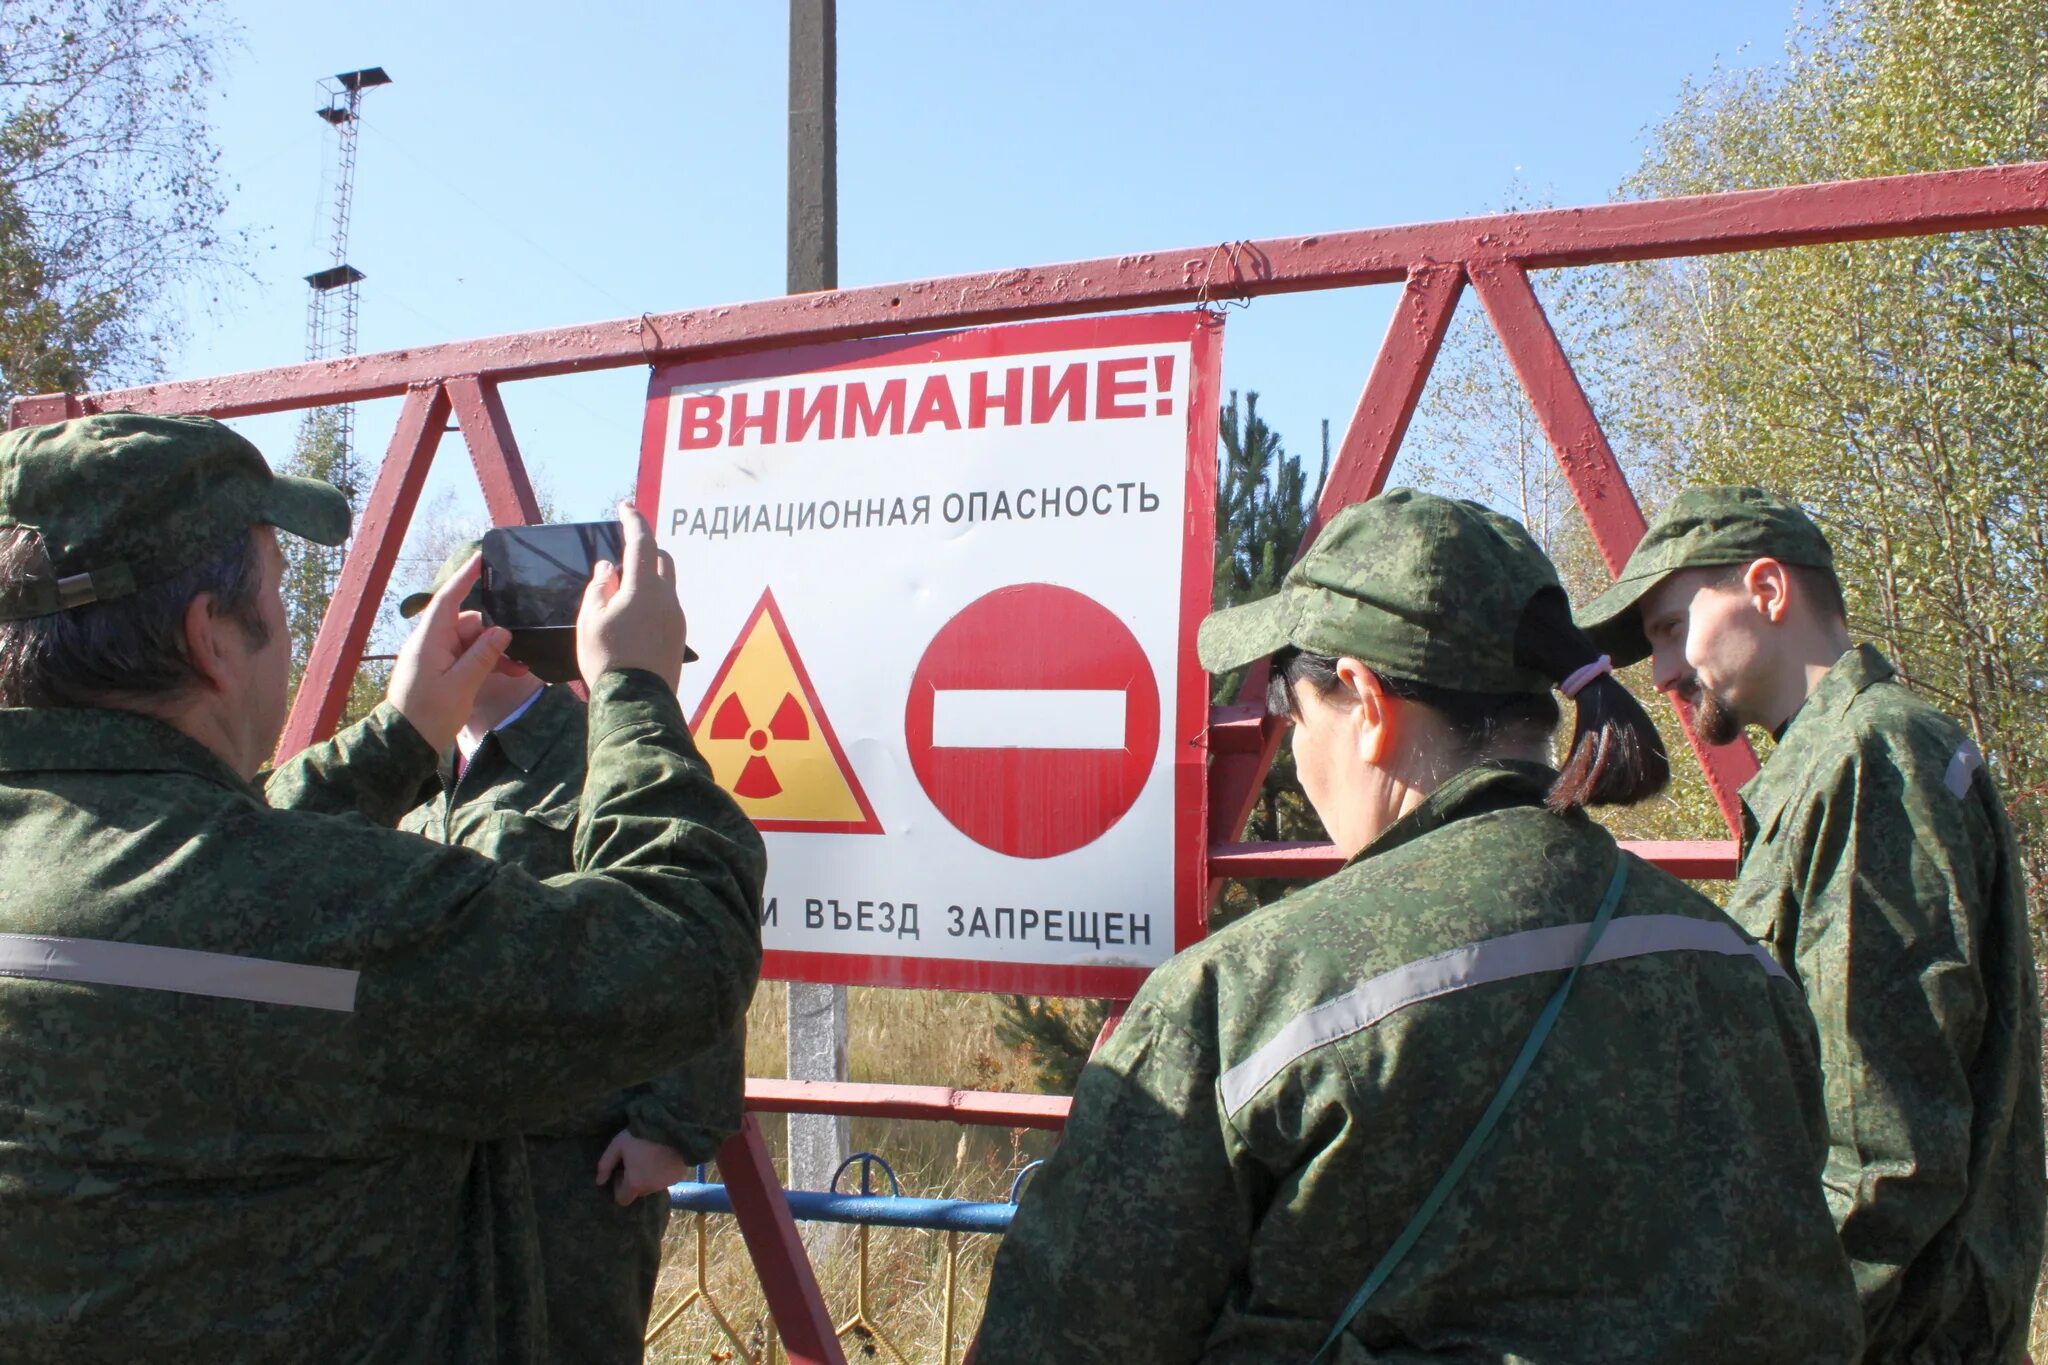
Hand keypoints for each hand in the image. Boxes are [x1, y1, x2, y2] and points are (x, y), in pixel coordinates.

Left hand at [387, 552, 510, 751]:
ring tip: (519, 669)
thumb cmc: (429, 713)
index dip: (466, 577)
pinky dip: (486, 663)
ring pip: (471, 643)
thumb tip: (501, 631)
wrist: (405, 742)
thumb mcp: (461, 685)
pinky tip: (509, 673)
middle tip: (520, 651)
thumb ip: (482, 656)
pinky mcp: (440, 671)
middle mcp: (431, 642)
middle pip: (468, 624)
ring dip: (494, 653)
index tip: (482, 557)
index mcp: (430, 639)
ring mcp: (435, 657)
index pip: (449, 599)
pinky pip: (467, 658)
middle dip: (494, 634)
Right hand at [577, 500, 684, 690]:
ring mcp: (677, 618)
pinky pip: (666, 606)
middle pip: (662, 559)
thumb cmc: (607, 658)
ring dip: (647, 577)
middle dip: (645, 548)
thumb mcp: (591, 619)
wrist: (636, 702)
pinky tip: (632, 615)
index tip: (625, 506)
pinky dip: (651, 599)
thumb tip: (608, 566)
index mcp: (645, 587)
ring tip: (622, 589)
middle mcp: (668, 598)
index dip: (633, 520)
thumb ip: (599, 587)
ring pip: (666, 584)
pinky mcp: (678, 636)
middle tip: (623, 551)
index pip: (642, 542)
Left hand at [595, 1129, 692, 1206]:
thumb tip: (599, 1182)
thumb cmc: (641, 1135)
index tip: (622, 1171)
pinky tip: (662, 1156)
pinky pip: (666, 1179)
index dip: (619, 1188)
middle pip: (638, 1192)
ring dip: (649, 1177)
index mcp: (635, 1183)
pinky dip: (662, 1172)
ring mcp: (668, 1183)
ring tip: (650, 1157)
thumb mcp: (618, 1145)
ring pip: (653, 1185)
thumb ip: (606, 1165)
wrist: (672, 1125)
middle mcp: (651, 1188)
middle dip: (635, 1181)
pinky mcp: (679, 1175)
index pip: (622, 1200)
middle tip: (635, 1161)